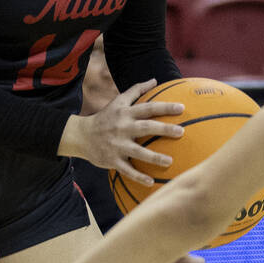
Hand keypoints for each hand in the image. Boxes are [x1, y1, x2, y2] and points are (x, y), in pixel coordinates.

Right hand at [60, 79, 183, 186]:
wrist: (81, 136)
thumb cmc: (105, 117)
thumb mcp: (118, 101)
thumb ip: (136, 90)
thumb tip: (155, 80)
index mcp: (125, 113)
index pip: (147, 108)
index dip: (164, 107)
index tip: (182, 108)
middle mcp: (122, 128)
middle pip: (145, 127)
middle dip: (164, 129)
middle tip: (181, 132)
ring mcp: (117, 145)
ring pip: (138, 152)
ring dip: (154, 157)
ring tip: (170, 161)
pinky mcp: (112, 160)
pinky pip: (127, 170)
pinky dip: (138, 176)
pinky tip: (151, 182)